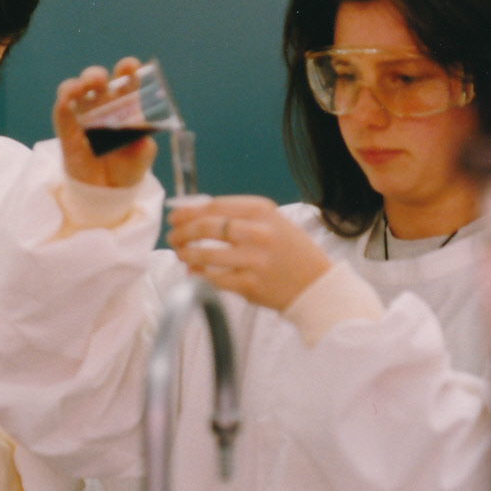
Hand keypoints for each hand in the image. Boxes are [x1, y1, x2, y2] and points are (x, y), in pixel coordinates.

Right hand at [52, 58, 158, 187]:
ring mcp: (83, 117)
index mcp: (125, 107)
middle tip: (102, 79)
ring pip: (76, 91)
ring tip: (85, 85)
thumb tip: (142, 137)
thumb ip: (143, 147)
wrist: (107, 194)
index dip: (127, 70)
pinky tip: (68, 98)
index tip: (130, 66)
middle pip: (97, 82)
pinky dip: (64, 101)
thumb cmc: (127, 169)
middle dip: (97, 75)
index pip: (126, 82)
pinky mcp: (67, 131)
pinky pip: (62, 112)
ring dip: (79, 83)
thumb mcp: (141, 159)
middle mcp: (102, 106)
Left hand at [166, 195, 332, 310]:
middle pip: (206, 227)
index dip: (187, 211)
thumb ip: (238, 216)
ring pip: (204, 253)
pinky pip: (212, 278)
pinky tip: (193, 271)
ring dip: (185, 253)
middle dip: (182, 232)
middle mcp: (258, 232)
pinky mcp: (249, 284)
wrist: (316, 284)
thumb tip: (193, 212)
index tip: (175, 216)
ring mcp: (254, 259)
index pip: (213, 206)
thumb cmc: (289, 251)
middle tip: (174, 237)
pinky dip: (197, 274)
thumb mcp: (271, 222)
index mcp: (261, 210)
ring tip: (180, 253)